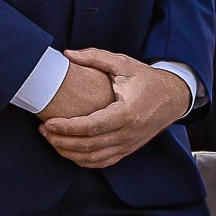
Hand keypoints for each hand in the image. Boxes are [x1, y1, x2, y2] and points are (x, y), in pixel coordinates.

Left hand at [40, 49, 192, 169]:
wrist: (173, 97)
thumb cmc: (147, 79)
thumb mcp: (124, 64)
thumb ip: (95, 57)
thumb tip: (67, 54)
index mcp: (127, 113)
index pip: (92, 126)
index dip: (67, 127)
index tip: (48, 122)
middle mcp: (128, 133)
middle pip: (89, 145)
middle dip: (62, 140)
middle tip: (43, 130)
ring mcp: (129, 144)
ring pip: (94, 158)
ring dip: (69, 152)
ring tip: (50, 139)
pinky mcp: (128, 150)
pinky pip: (103, 162)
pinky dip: (83, 161)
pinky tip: (67, 151)